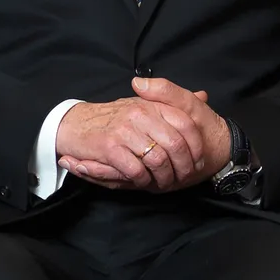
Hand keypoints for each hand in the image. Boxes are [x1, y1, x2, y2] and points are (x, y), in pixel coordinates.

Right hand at [55, 88, 225, 191]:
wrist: (76, 124)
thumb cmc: (115, 118)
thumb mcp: (146, 104)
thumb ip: (174, 101)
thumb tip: (203, 95)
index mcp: (152, 104)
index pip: (186, 124)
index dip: (196, 147)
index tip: (197, 162)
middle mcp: (140, 114)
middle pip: (176, 145)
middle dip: (183, 167)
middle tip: (182, 179)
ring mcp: (125, 129)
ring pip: (158, 160)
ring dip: (163, 177)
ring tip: (162, 183)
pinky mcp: (110, 147)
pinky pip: (136, 170)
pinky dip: (143, 180)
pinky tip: (142, 181)